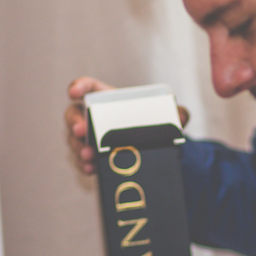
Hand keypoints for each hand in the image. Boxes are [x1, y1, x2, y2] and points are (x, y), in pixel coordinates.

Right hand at [64, 76, 190, 174]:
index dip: (78, 87)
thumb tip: (182, 117)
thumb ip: (175, 113)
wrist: (149, 148)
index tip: (73, 92)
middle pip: (74, 115)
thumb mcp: (164, 117)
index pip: (88, 87)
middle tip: (81, 131)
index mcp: (107, 99)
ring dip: (79, 149)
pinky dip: (85, 165)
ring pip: (75, 141)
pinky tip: (92, 169)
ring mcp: (89, 138)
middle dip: (75, 123)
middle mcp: (92, 117)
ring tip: (89, 157)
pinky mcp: (91, 156)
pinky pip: (82, 160)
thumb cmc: (150, 124)